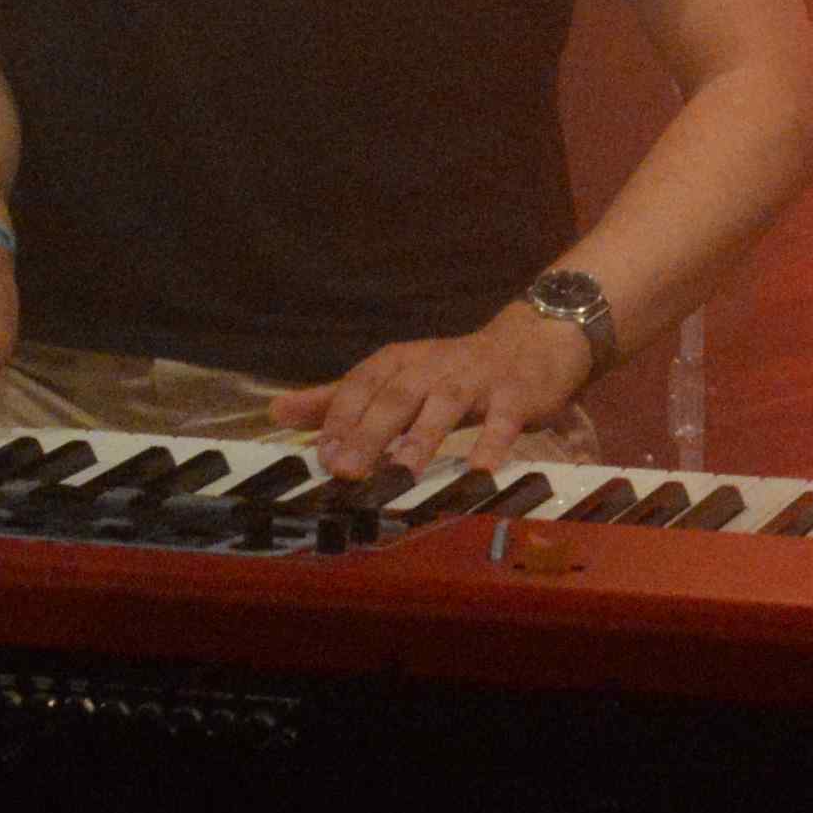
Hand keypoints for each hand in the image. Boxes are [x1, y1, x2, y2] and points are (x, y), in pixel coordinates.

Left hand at [272, 312, 597, 482]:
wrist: (537, 339)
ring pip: (443, 406)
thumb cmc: (455, 369)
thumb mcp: (395, 377)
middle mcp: (433, 366)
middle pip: (395, 396)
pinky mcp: (516, 394)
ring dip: (422, 438)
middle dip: (369, 432)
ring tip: (401, 473)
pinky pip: (503, 420)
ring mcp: (475, 379)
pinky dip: (492, 443)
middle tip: (346, 470)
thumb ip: (338, 398)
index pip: (361, 385)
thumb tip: (275, 411)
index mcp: (400, 362)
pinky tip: (480, 471)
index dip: (340, 418)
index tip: (321, 456)